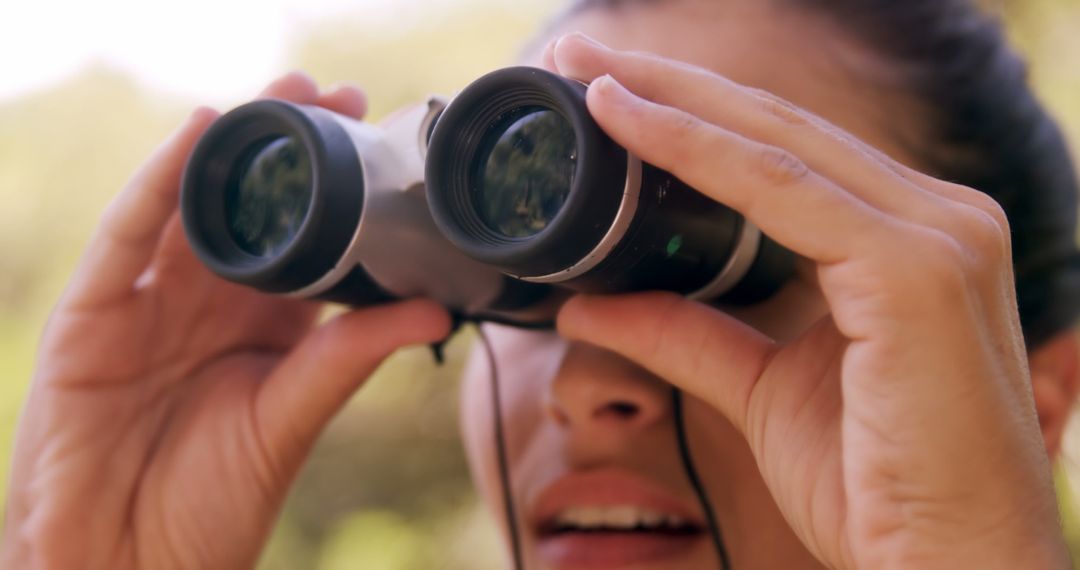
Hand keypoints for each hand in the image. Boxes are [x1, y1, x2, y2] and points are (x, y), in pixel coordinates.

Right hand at [0, 73, 450, 569]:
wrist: (128, 564)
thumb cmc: (209, 504)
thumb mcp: (289, 419)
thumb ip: (347, 358)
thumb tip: (436, 310)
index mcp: (263, 327)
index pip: (301, 239)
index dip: (334, 188)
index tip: (375, 136)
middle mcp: (209, 304)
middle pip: (247, 208)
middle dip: (289, 149)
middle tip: (339, 95)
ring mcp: (149, 304)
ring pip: (188, 206)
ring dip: (232, 147)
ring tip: (283, 95)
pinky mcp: (93, 316)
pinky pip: (126, 237)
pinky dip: (156, 183)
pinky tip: (198, 134)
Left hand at [549, 34, 1068, 568]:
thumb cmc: (878, 487)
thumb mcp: (760, 390)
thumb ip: (685, 334)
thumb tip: (590, 302)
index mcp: (912, 240)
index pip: (787, 153)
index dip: (694, 113)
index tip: (609, 89)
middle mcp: (940, 219)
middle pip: (778, 128)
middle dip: (671, 84)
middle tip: (584, 53)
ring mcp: (938, 235)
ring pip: (775, 145)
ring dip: (672, 100)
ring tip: (589, 70)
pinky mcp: (918, 268)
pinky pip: (781, 191)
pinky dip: (695, 150)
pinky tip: (627, 121)